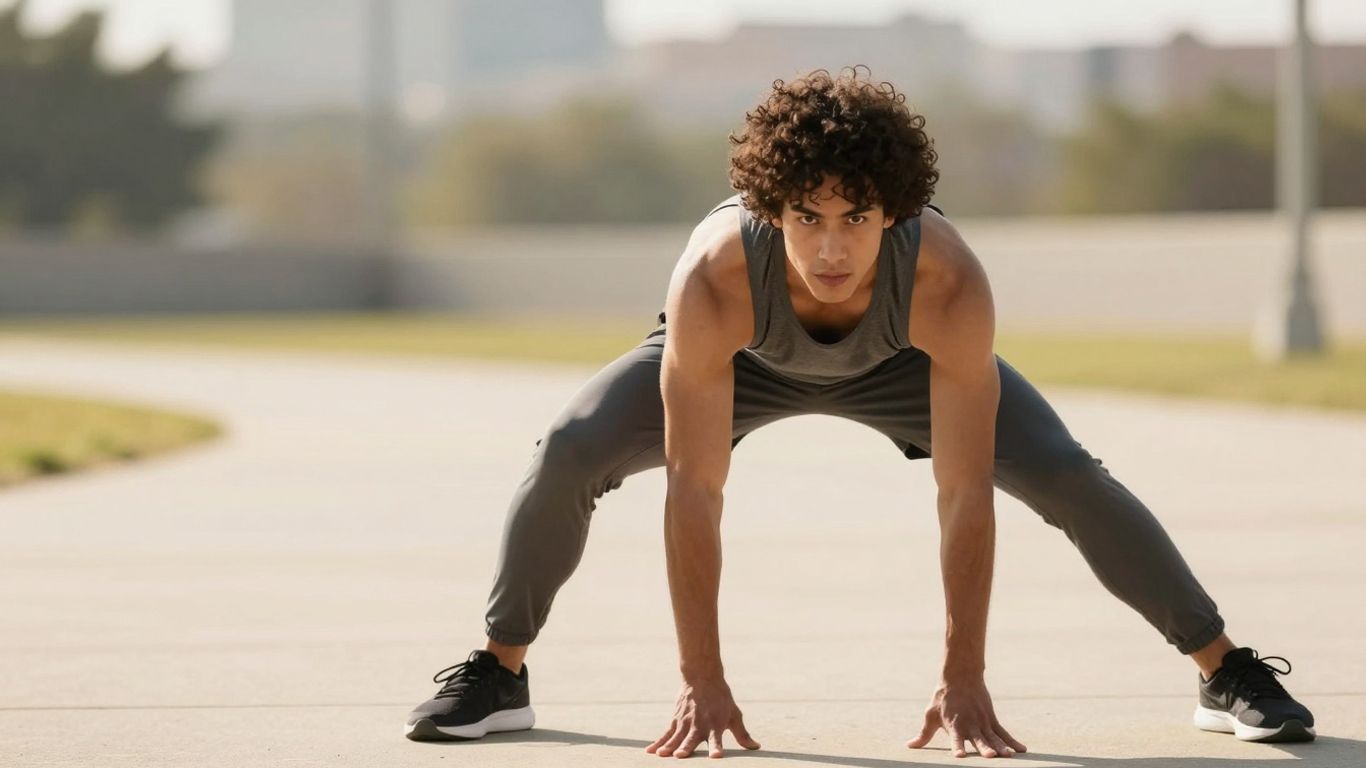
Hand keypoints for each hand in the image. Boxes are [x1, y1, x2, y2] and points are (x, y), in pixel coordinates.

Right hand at [646, 677, 760, 758]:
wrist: (702, 677)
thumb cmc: (721, 699)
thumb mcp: (734, 714)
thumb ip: (742, 734)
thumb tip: (756, 747)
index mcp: (715, 725)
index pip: (717, 739)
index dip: (716, 748)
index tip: (716, 756)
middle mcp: (699, 724)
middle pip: (691, 738)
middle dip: (686, 747)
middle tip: (680, 755)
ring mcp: (685, 722)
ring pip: (675, 736)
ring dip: (668, 746)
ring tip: (662, 755)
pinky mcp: (675, 721)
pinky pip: (665, 734)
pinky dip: (657, 742)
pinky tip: (649, 752)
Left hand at [906, 677, 1025, 758]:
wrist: (960, 677)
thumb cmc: (943, 699)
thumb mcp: (930, 715)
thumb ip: (923, 734)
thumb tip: (910, 746)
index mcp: (954, 726)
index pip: (955, 739)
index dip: (957, 747)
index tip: (959, 756)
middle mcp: (970, 725)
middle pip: (978, 740)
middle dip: (984, 749)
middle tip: (990, 757)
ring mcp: (982, 722)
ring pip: (993, 737)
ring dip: (1001, 747)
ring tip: (1008, 756)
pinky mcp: (991, 719)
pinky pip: (1003, 732)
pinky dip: (1012, 741)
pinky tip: (1022, 750)